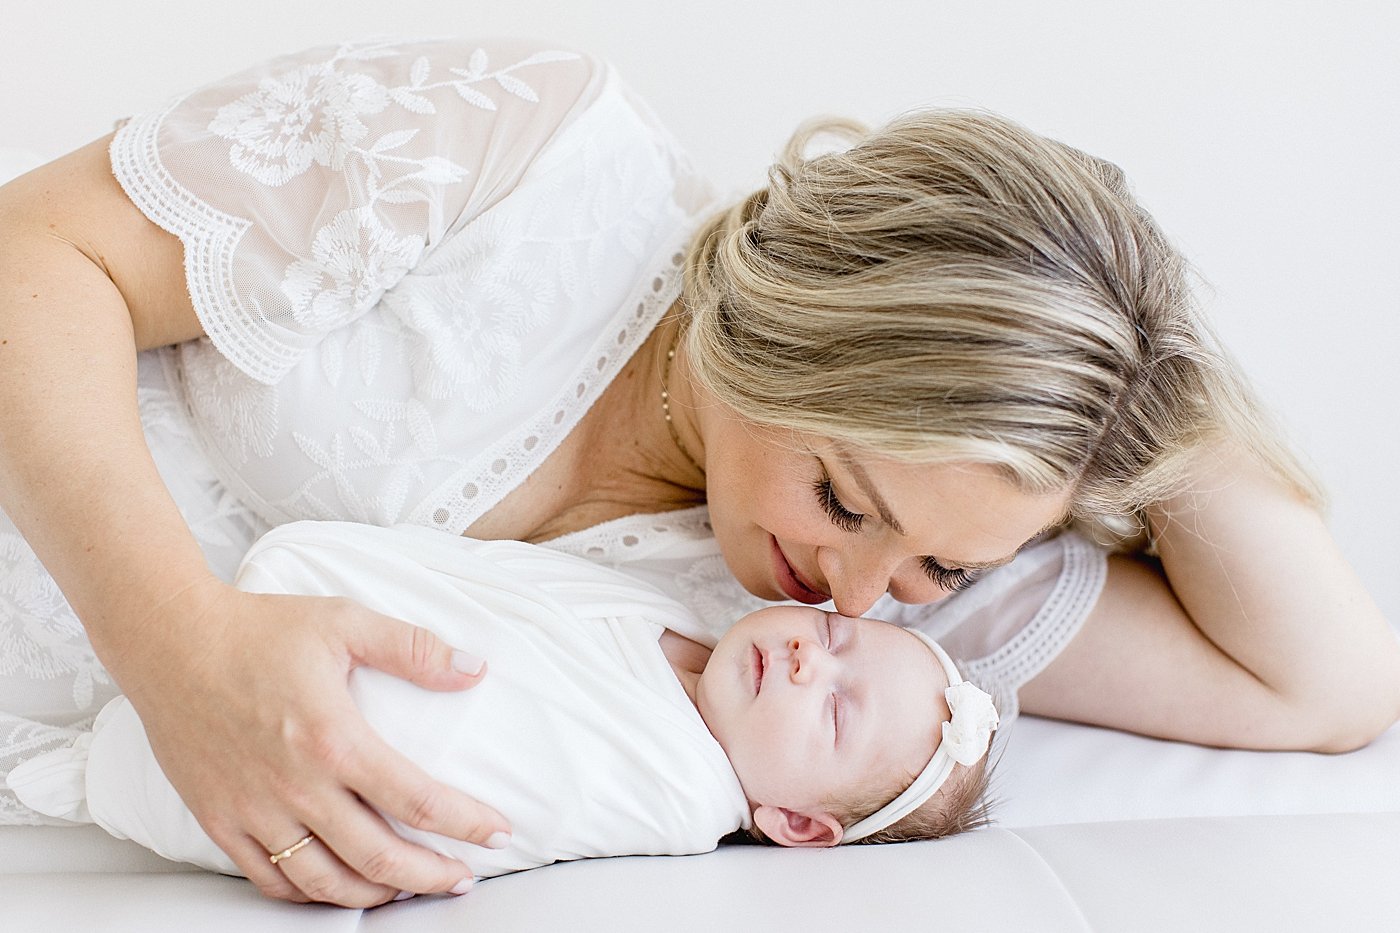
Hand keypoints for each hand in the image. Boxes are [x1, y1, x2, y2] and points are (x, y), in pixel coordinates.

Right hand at [119, 578, 508, 905]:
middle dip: (432, 876)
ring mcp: (254, 811)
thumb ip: (414, 649)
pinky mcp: (220, 821)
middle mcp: (296, 786)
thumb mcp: (346, 622)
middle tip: (462, 878)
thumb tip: (475, 668)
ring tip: (410, 889)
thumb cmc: (258, 630)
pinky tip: (341, 888)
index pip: (418, 800)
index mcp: (335, 739)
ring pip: (326, 882)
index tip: (498, 833)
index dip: (467, 824)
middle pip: (379, 858)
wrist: (170, 641)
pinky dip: (312, 896)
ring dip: (378, 895)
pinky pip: (271, 882)